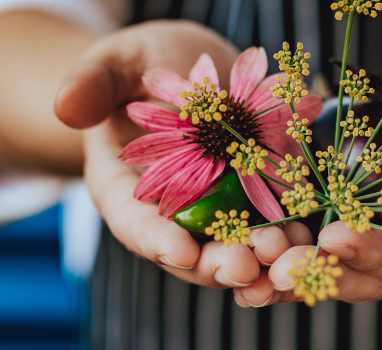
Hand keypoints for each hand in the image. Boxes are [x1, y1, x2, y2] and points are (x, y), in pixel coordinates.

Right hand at [55, 20, 305, 287]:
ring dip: (263, 258)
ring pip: (236, 245)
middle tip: (245, 265)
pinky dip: (292, 234)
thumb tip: (66, 105)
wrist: (187, 68)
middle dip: (217, 261)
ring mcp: (215, 207)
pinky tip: (315, 237)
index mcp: (124, 187)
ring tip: (289, 254)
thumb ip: (93, 84)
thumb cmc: (140, 66)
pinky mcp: (255, 194)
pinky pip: (273, 222)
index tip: (178, 251)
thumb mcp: (114, 64)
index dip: (154, 239)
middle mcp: (170, 210)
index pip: (132, 222)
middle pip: (190, 250)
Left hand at [233, 46, 381, 304]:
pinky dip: (276, 254)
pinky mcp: (347, 225)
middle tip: (278, 271)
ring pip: (335, 274)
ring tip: (244, 276)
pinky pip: (310, 250)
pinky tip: (237, 256)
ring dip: (290, 278)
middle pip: (374, 279)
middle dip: (326, 276)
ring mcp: (381, 244)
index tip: (338, 238)